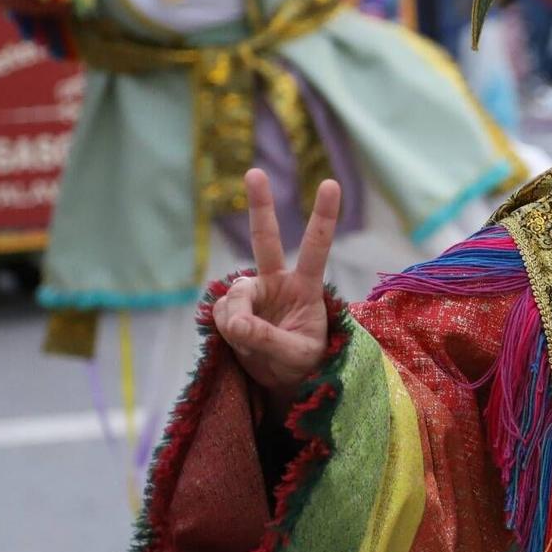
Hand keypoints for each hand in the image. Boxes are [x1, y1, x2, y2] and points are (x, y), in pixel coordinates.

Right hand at [212, 168, 340, 405]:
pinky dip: (227, 328)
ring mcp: (254, 293)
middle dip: (260, 206)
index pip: (316, 247)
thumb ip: (267, 339)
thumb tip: (235, 324)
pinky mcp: (233, 308)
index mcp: (306, 287)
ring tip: (249, 340)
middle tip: (255, 173)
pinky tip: (239, 340)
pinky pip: (222, 312)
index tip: (330, 183)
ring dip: (237, 319)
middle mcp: (278, 282)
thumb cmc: (303, 363)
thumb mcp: (296, 356)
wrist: (284, 378)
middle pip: (265, 239)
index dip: (323, 216)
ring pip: (235, 294)